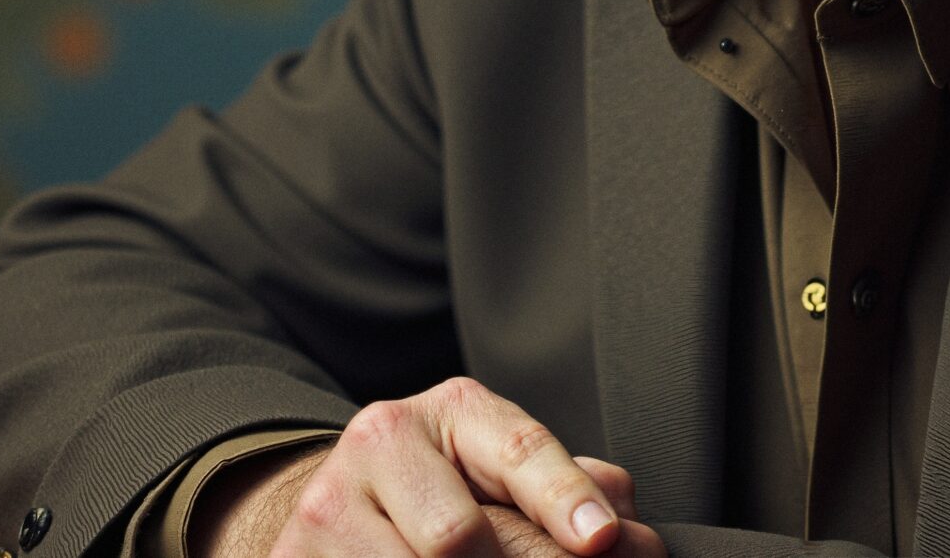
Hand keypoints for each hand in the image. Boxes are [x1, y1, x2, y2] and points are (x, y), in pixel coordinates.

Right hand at [213, 377, 660, 557]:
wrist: (338, 504)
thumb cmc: (446, 489)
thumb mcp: (502, 469)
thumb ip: (565, 486)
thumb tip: (620, 523)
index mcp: (451, 411)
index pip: (515, 450)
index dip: (562, 498)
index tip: (600, 539)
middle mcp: (381, 442)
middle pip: (460, 535)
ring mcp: (329, 508)